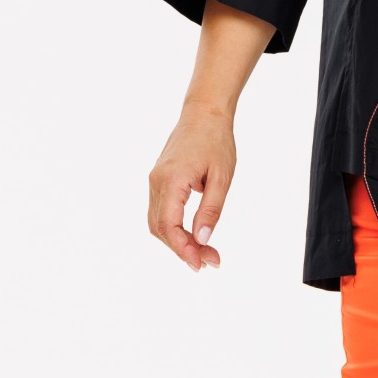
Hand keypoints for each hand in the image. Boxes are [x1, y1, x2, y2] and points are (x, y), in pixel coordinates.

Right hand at [148, 107, 235, 269]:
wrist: (204, 114)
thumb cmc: (216, 141)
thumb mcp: (222, 177)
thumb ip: (211, 210)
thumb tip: (203, 239)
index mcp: (172, 179)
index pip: (169, 224)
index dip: (183, 248)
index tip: (201, 264)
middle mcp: (157, 181)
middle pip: (160, 228)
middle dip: (183, 249)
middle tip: (210, 261)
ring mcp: (155, 181)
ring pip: (158, 222)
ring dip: (178, 241)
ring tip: (205, 253)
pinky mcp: (159, 181)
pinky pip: (160, 212)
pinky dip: (174, 228)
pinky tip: (192, 237)